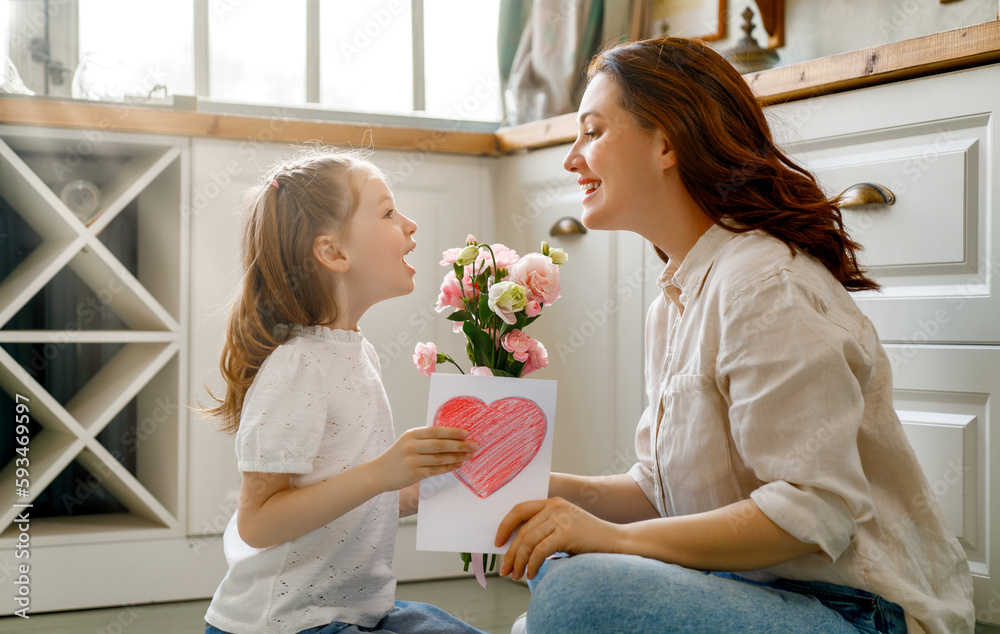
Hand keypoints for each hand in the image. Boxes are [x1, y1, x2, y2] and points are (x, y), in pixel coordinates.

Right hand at [373, 426, 477, 492]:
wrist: (379, 473)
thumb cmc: (398, 455)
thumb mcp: (408, 441)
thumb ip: (426, 438)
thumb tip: (453, 436)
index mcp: (411, 434)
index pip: (436, 431)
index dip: (453, 432)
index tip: (467, 433)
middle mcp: (411, 446)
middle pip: (440, 445)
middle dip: (460, 445)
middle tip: (474, 445)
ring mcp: (412, 460)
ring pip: (440, 458)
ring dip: (457, 457)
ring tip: (469, 456)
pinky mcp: (414, 474)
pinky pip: (436, 470)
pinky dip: (448, 467)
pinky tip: (458, 465)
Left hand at [495, 497, 620, 580]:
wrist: (616, 541)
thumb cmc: (588, 540)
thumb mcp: (563, 528)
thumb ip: (543, 530)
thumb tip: (515, 548)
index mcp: (552, 502)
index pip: (519, 509)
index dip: (505, 526)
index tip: (497, 543)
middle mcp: (554, 506)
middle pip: (522, 530)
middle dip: (510, 552)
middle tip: (504, 570)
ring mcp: (560, 518)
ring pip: (528, 541)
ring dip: (518, 561)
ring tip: (515, 575)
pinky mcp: (566, 533)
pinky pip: (540, 551)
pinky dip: (532, 565)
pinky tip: (531, 574)